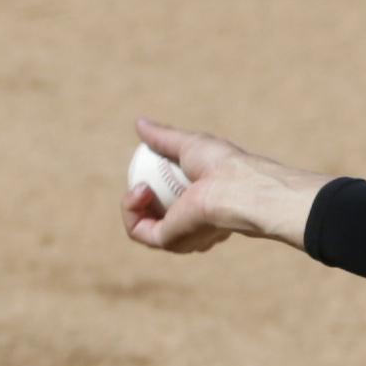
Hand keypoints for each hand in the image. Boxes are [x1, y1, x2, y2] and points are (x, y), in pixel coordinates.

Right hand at [123, 117, 327, 253]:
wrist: (234, 186)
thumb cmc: (222, 164)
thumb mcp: (188, 143)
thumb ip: (164, 138)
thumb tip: (140, 123)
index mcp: (206, 207)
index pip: (174, 205)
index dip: (155, 186)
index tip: (151, 166)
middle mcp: (196, 227)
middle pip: (157, 219)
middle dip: (142, 201)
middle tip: (143, 181)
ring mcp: (182, 237)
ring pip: (142, 227)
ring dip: (132, 203)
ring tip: (142, 186)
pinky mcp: (169, 242)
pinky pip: (137, 230)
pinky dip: (130, 209)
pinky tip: (140, 190)